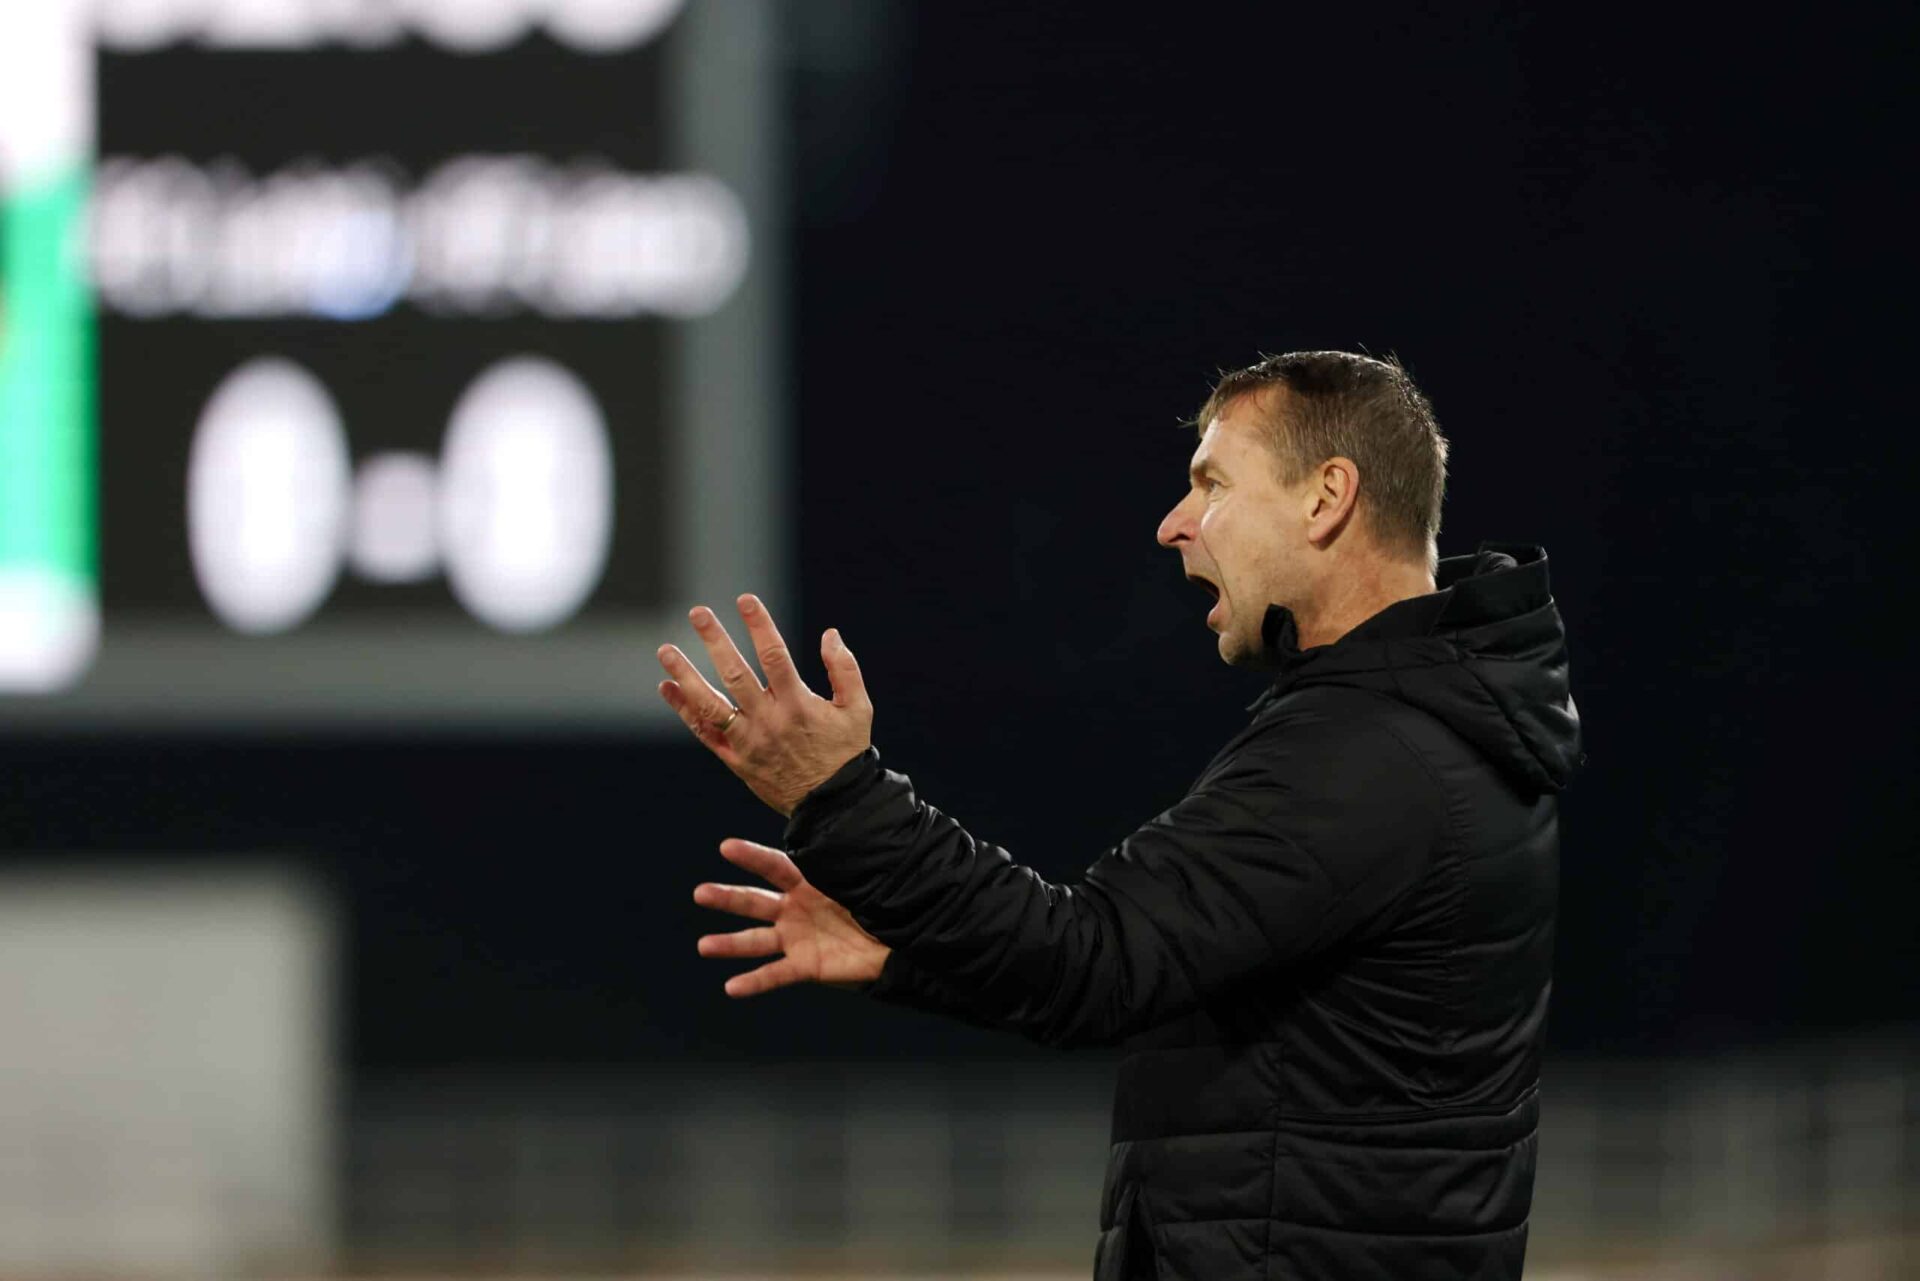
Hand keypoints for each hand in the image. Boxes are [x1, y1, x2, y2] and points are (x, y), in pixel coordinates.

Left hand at [656, 595, 873, 816]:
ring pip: (710, 705)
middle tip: (698, 612)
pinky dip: (684, 710)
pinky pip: (704, 733)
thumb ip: (845, 670)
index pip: (775, 656)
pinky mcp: (736, 760)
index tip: (745, 600)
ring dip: (686, 676)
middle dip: (715, 641)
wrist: (832, 807)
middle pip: (735, 675)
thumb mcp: (858, 710)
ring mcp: (749, 742)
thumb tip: (830, 634)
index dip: (759, 625)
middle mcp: (769, 721)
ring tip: (665, 650)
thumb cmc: (845, 753)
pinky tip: (667, 687)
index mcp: (799, 705)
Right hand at [694, 838, 890, 996]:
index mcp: (806, 883)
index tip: (726, 847)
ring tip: (704, 946)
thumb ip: (835, 871)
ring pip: (756, 940)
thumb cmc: (876, 902)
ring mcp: (795, 938)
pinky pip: (775, 974)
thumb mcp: (857, 881)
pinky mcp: (804, 966)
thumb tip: (826, 845)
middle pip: (755, 902)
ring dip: (730, 944)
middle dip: (728, 898)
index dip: (752, 857)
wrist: (896, 940)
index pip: (774, 867)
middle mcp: (793, 909)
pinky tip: (732, 987)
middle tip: (700, 893)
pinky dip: (754, 982)